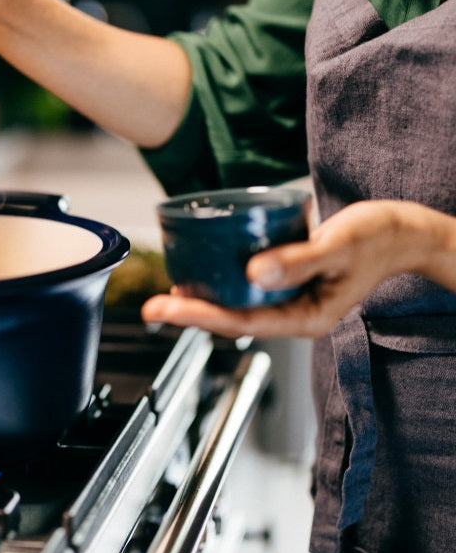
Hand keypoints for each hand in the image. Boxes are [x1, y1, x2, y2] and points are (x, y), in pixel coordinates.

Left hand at [141, 199, 455, 338]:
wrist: (402, 231)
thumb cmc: (379, 238)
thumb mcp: (340, 246)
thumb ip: (299, 260)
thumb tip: (253, 272)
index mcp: (307, 317)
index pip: (242, 321)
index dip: (200, 316)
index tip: (167, 307)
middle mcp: (294, 312)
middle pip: (232, 318)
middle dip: (191, 313)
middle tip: (152, 305)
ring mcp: (290, 298)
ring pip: (237, 304)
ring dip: (202, 300)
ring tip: (166, 294)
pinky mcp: (287, 279)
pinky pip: (247, 285)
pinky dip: (222, 280)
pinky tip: (202, 268)